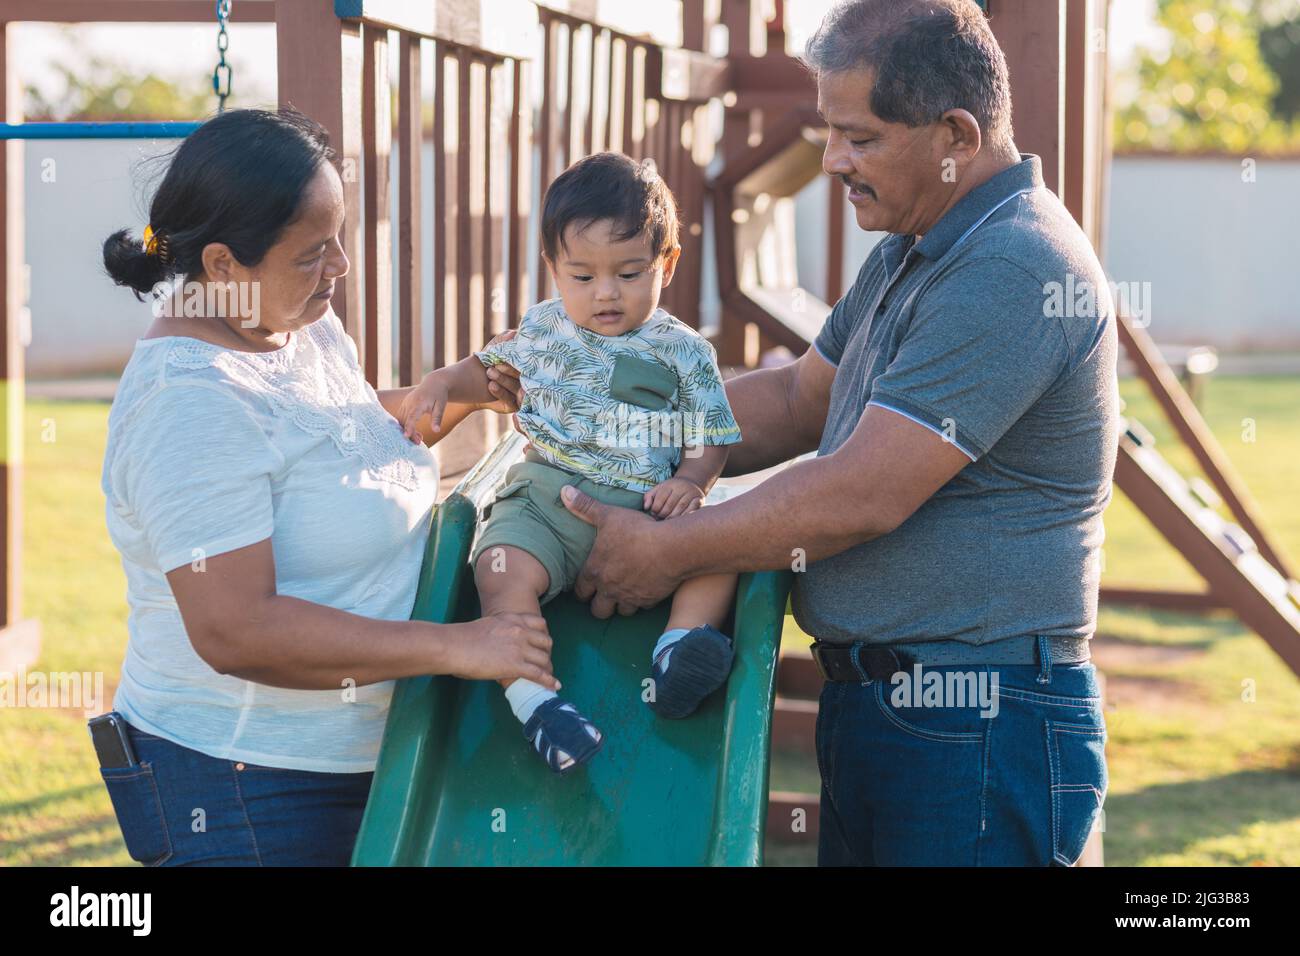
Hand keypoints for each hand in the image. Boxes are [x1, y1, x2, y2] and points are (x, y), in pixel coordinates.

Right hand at [397, 373, 449, 441]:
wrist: (434, 382)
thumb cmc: (439, 395)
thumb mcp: (441, 406)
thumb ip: (437, 418)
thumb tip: (437, 431)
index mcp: (419, 402)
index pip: (412, 416)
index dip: (409, 426)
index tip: (406, 436)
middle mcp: (409, 402)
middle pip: (404, 420)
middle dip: (409, 433)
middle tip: (418, 443)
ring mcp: (405, 403)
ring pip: (401, 420)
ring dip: (407, 430)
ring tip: (419, 438)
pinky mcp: (404, 405)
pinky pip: (401, 417)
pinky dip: (405, 426)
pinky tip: (414, 432)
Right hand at [443, 613, 558, 688]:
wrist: (455, 646)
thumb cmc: (462, 638)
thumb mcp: (488, 626)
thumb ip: (500, 632)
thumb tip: (499, 644)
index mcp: (512, 619)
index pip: (539, 623)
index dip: (543, 634)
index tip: (541, 643)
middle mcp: (520, 631)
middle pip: (546, 641)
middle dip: (546, 652)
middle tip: (542, 661)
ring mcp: (520, 648)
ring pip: (544, 659)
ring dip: (548, 668)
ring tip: (548, 676)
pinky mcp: (516, 665)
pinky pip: (539, 674)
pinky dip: (549, 681)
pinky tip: (554, 686)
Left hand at [479, 330, 523, 413]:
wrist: (470, 386)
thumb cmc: (486, 363)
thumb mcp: (493, 350)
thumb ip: (503, 341)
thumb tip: (515, 333)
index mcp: (525, 366)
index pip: (527, 362)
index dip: (519, 358)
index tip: (509, 352)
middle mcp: (527, 380)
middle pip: (523, 375)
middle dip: (509, 370)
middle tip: (496, 364)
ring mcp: (522, 394)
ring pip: (516, 388)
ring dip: (503, 380)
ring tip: (490, 372)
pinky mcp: (514, 406)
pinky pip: (510, 400)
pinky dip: (501, 392)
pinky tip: (491, 386)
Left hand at [559, 485, 683, 617]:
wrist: (671, 547)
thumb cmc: (636, 530)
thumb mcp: (608, 515)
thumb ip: (584, 507)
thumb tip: (563, 491)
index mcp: (595, 571)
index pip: (580, 592)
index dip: (582, 590)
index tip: (587, 585)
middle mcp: (609, 589)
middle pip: (597, 610)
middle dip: (599, 603)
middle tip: (605, 593)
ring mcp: (629, 597)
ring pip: (620, 612)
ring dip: (621, 604)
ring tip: (625, 592)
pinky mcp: (648, 601)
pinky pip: (642, 607)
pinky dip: (642, 600)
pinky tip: (645, 587)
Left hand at [643, 477, 704, 518]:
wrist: (690, 484)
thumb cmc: (670, 491)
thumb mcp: (659, 489)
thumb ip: (649, 497)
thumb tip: (646, 507)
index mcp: (669, 484)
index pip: (660, 499)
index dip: (655, 510)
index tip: (654, 514)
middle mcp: (681, 487)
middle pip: (669, 505)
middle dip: (663, 515)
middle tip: (660, 521)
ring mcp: (691, 493)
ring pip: (680, 508)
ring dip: (673, 518)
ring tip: (668, 523)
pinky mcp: (700, 499)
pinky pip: (693, 509)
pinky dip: (686, 516)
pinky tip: (681, 522)